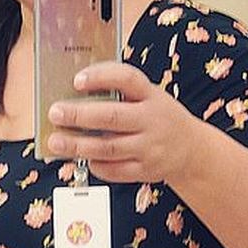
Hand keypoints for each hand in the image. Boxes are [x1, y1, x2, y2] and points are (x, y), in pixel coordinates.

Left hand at [47, 61, 192, 183]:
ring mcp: (150, 147)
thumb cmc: (159, 118)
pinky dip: (96, 165)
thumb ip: (120, 95)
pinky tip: (82, 159)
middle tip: (56, 113)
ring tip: (56, 142)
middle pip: (112, 117)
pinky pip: (115, 170)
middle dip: (79, 115)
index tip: (77, 80)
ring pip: (109, 147)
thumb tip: (74, 97)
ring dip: (78, 145)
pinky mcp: (146, 170)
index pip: (127, 79)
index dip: (101, 77)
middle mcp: (152, 120)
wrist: (191, 150)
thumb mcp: (149, 98)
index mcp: (151, 95)